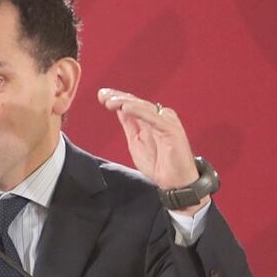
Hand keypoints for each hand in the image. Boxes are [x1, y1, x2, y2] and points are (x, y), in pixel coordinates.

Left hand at [97, 87, 208, 213]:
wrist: (175, 181)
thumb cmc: (158, 163)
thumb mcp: (136, 141)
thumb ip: (130, 124)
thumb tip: (119, 108)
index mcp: (150, 119)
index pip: (132, 104)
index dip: (117, 98)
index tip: (101, 95)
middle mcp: (159, 117)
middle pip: (137, 103)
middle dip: (118, 97)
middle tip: (103, 95)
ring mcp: (166, 122)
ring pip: (144, 107)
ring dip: (126, 102)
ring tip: (110, 101)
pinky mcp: (172, 130)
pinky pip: (154, 119)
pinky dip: (139, 112)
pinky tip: (126, 107)